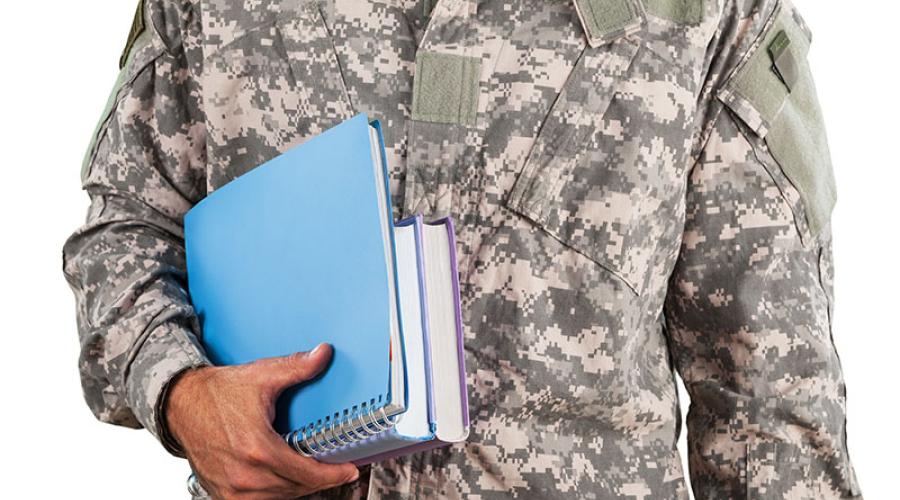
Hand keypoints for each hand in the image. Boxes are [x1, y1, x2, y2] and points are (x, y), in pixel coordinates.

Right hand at [165, 344, 358, 498]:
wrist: (180, 404)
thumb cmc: (217, 392)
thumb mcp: (261, 375)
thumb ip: (297, 367)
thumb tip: (324, 354)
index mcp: (258, 448)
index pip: (307, 473)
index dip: (333, 474)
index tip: (349, 470)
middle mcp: (244, 475)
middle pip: (296, 488)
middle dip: (320, 479)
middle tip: (336, 469)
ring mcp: (232, 488)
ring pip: (279, 499)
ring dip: (298, 488)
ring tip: (313, 473)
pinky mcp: (222, 494)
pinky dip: (276, 493)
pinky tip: (285, 479)